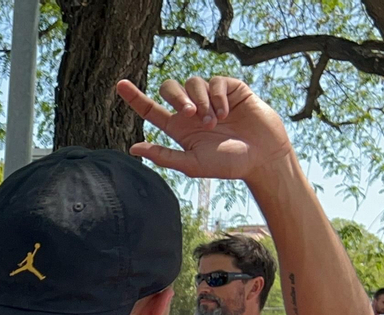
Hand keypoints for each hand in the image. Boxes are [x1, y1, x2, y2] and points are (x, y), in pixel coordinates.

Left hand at [116, 76, 293, 181]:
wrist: (264, 156)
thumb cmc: (229, 164)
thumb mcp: (193, 164)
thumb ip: (164, 155)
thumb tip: (133, 148)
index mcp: (179, 128)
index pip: (150, 110)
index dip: (134, 97)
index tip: (119, 84)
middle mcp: (192, 111)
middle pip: (170, 88)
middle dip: (176, 96)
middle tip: (189, 114)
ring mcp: (211, 98)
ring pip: (193, 82)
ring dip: (200, 101)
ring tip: (215, 122)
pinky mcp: (231, 89)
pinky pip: (215, 82)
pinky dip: (218, 97)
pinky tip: (228, 113)